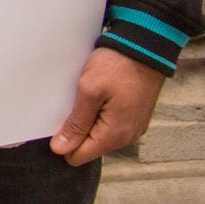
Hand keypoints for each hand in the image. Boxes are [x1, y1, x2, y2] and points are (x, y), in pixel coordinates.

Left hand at [49, 47, 164, 166]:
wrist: (145, 47)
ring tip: (89, 96)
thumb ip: (76, 124)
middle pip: (89, 147)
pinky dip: (99, 112)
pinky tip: (99, 95)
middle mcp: (127, 136)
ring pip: (98, 135)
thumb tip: (62, 148)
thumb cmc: (118, 65)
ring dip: (88, 119)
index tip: (59, 121)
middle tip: (75, 103)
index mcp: (115, 134)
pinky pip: (109, 124)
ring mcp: (132, 127)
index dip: (64, 142)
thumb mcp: (89, 91)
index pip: (79, 157)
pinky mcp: (133, 116)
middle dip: (76, 129)